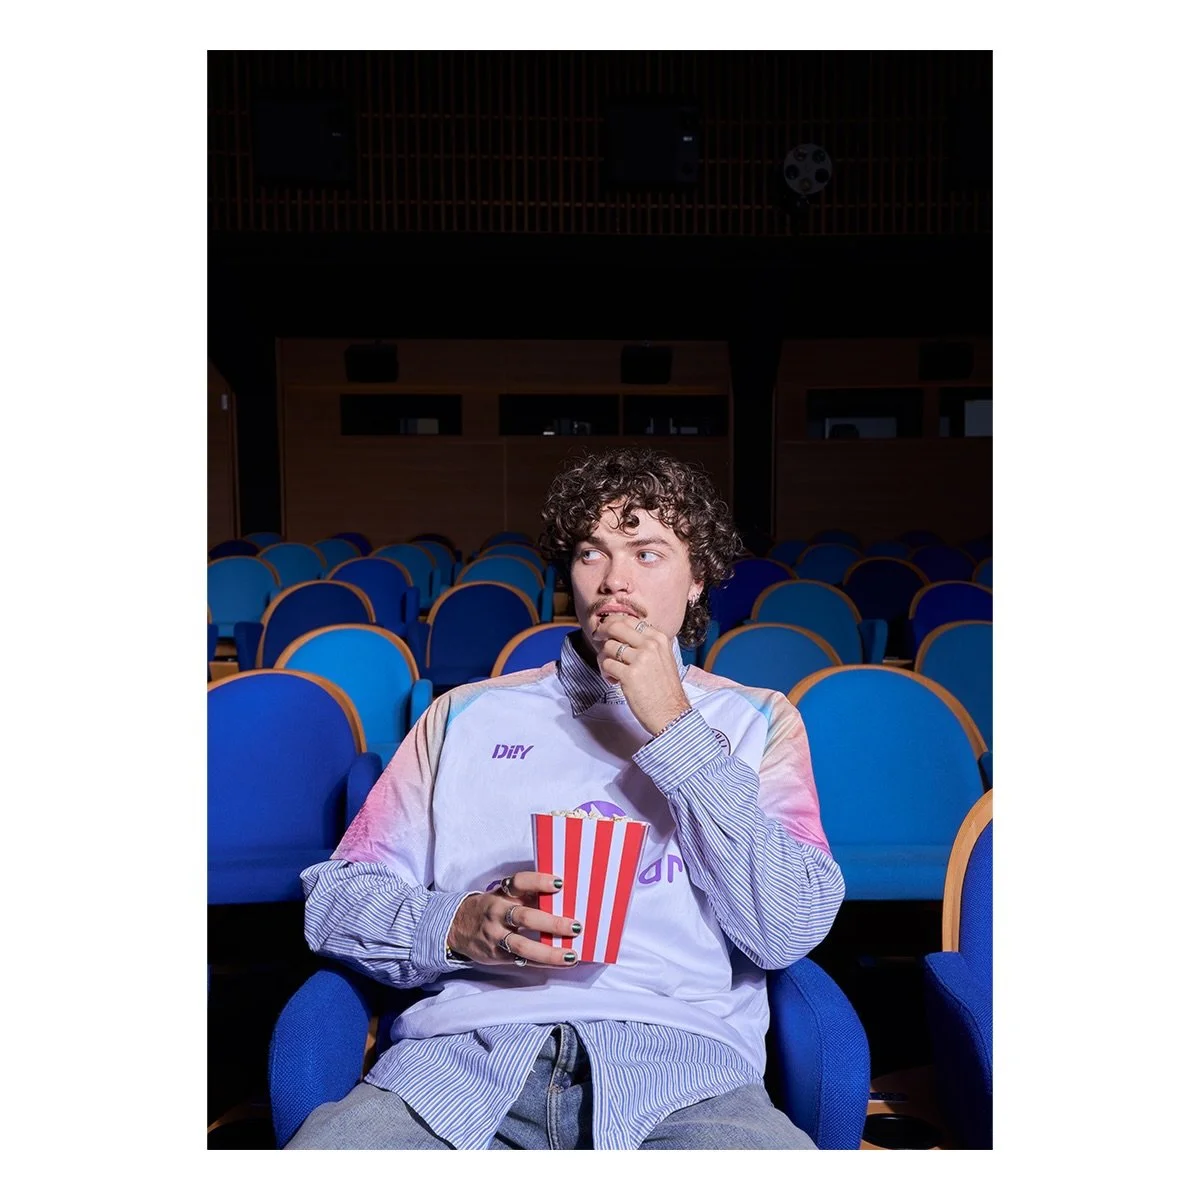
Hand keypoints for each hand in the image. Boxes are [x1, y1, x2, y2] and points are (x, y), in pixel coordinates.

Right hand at [448, 871, 581, 967]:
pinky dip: (542, 962)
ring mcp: (495, 936)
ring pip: (522, 945)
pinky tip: (560, 962)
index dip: (539, 882)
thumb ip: (528, 894)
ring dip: (549, 952)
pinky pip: (522, 960)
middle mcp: (497, 913)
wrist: (457, 925)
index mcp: (502, 893)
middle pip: (524, 917)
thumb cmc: (493, 907)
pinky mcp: (496, 955)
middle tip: (576, 926)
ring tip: (571, 955)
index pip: (519, 882)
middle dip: (552, 923)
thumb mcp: (504, 894)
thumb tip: (565, 896)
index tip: (560, 883)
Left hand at [598, 616, 691, 737]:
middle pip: (616, 627)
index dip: (613, 622)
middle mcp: (650, 645)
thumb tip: (621, 631)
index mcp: (659, 638)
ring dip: (603, 658)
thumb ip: (646, 643)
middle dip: (601, 631)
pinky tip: (614, 681)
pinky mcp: (630, 675)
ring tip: (612, 671)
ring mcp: (640, 659)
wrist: (670, 713)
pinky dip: (605, 673)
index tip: (606, 629)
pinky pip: (606, 664)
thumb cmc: (664, 689)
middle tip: (596, 638)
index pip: (630, 620)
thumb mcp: (662, 657)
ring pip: (608, 647)